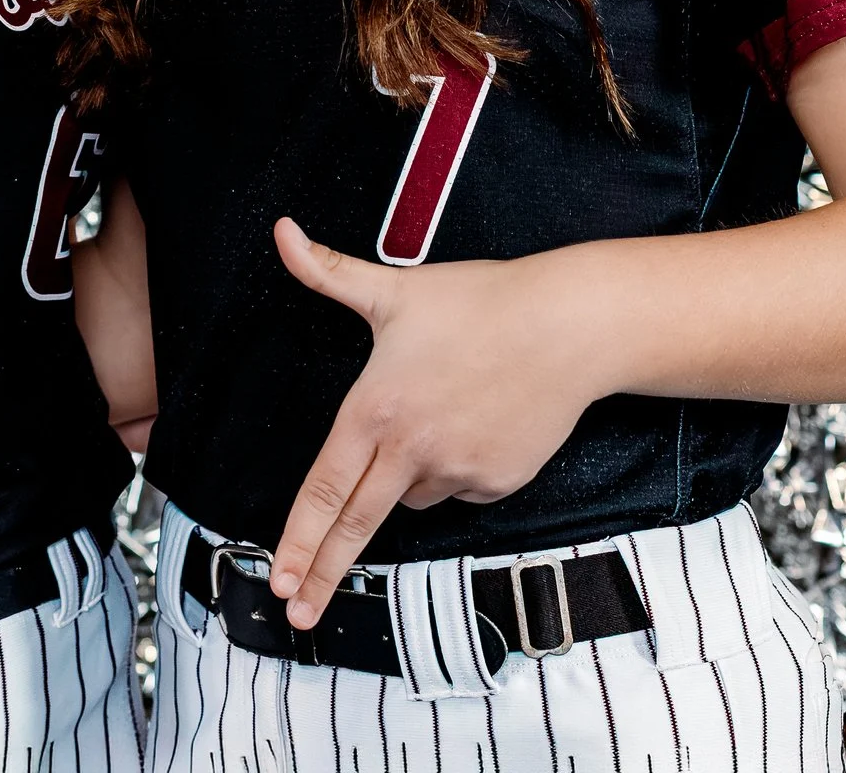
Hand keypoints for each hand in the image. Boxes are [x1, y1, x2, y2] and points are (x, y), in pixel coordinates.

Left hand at [266, 218, 613, 624]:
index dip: (297, 537)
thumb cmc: (481, 302)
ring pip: (411, 495)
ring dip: (406, 476)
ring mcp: (458, 470)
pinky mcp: (496, 482)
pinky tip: (474, 423)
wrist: (568, 325)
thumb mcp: (395, 287)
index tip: (277, 577)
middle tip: (296, 611)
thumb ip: (328, 272)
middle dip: (322, 571)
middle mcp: (412, 448)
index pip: (325, 487)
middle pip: (356, 524)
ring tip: (439, 411)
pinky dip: (456, 469)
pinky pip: (459, 489)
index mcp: (376, 408)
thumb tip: (282, 234)